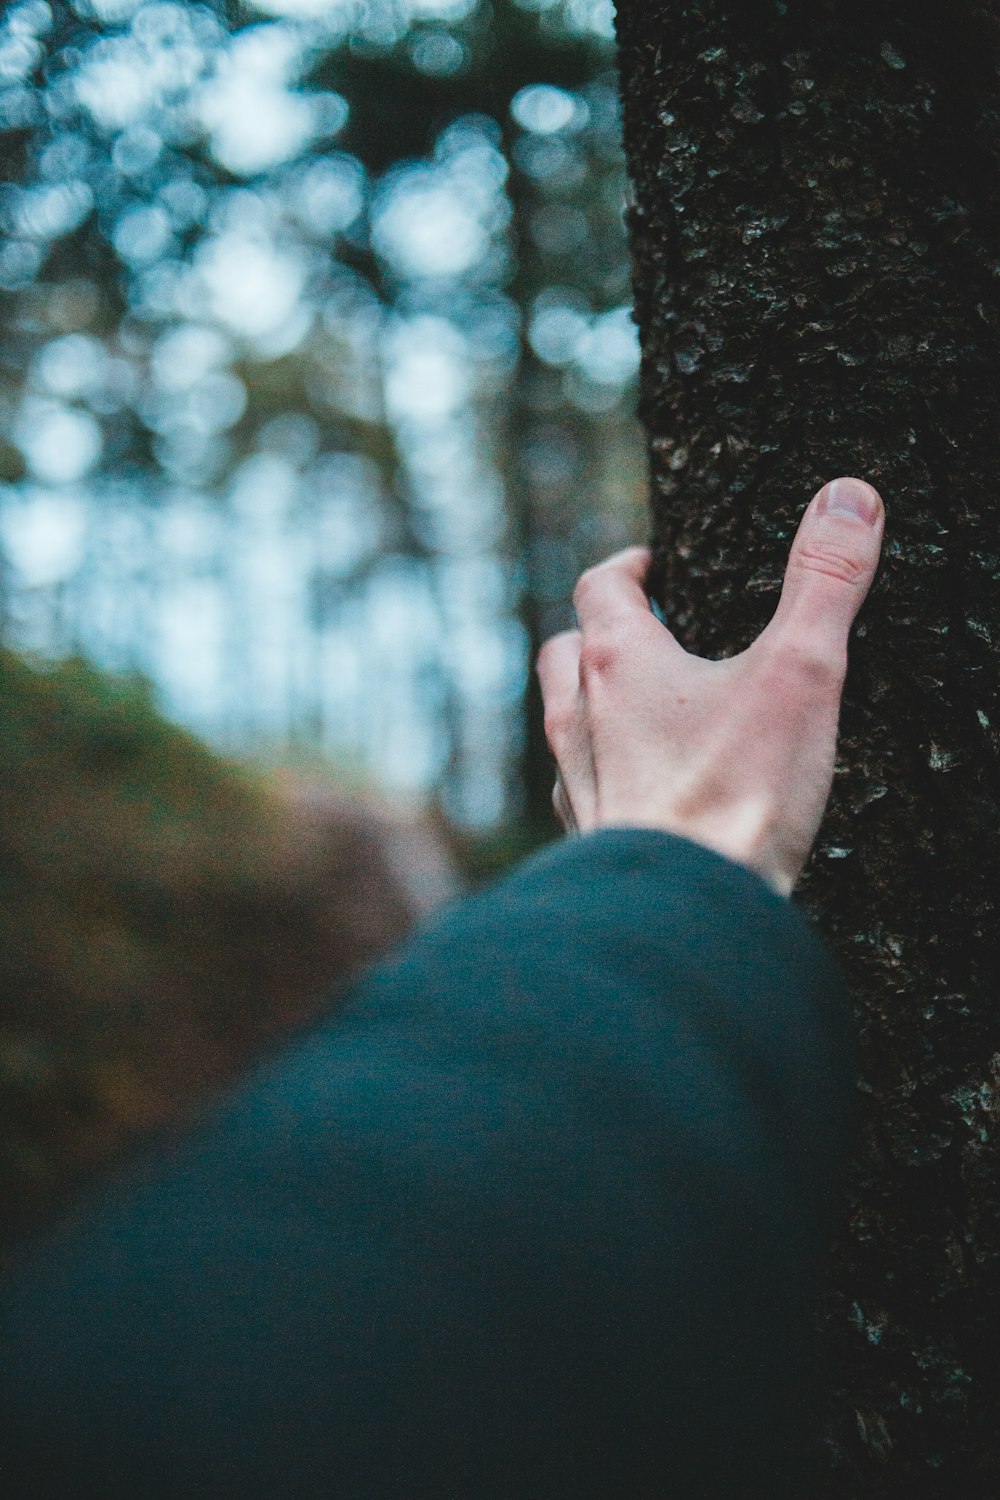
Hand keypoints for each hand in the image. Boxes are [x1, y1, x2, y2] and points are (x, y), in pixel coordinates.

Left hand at [536, 477, 884, 896]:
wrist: (687, 913)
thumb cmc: (735, 793)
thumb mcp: (799, 673)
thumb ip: (824, 582)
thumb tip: (849, 496)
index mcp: (617, 663)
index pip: (599, 587)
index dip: (625, 569)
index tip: (650, 566)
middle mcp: (580, 719)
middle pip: (564, 653)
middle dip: (596, 634)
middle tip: (641, 633)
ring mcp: (578, 785)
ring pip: (564, 725)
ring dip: (590, 707)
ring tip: (635, 710)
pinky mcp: (591, 844)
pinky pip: (580, 794)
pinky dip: (602, 778)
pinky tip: (640, 795)